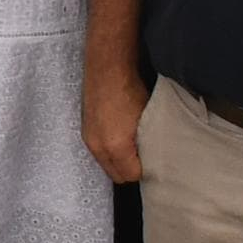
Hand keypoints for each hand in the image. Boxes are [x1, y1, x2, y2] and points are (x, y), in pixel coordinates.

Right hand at [82, 60, 147, 182]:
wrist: (107, 67)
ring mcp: (89, 138)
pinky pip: (100, 151)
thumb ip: (149, 144)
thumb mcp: (148, 119)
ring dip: (119, 160)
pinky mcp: (86, 129)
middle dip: (130, 170)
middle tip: (146, 157)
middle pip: (116, 175)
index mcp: (115, 147)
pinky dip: (110, 149)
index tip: (155, 162)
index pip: (131, 176)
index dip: (144, 171)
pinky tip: (121, 134)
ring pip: (107, 163)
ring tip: (134, 144)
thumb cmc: (130, 89)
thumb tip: (156, 157)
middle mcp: (97, 146)